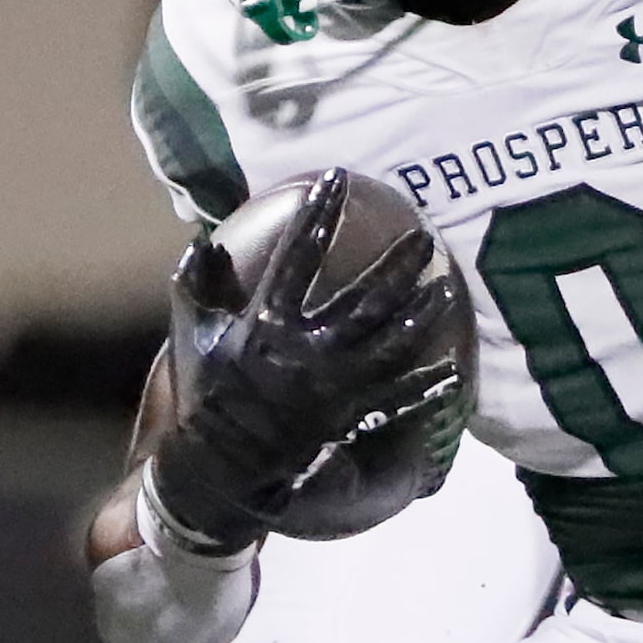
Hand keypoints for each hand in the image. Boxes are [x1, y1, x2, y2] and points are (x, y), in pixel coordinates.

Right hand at [154, 170, 458, 550]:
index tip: (338, 179)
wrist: (220, 463)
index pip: (297, 255)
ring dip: (421, 315)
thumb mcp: (190, 334)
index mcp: (265, 322)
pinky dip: (424, 387)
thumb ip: (194, 285)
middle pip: (363, 299)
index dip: (318, 214)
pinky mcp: (346, 415)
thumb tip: (202, 241)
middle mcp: (305, 350)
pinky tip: (452, 369)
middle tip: (425, 237)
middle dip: (397, 267)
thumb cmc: (206, 393)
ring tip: (447, 286)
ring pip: (389, 344)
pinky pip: (393, 400)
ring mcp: (331, 385)